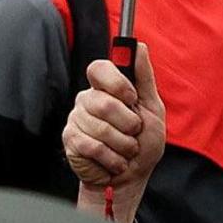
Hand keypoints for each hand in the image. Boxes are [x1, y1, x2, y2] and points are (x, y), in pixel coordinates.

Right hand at [64, 50, 165, 217]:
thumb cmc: (143, 142)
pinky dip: (112, 158)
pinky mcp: (70, 141)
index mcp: (106, 88)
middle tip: (133, 132)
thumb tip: (139, 46)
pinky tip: (113, 160)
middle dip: (128, 124)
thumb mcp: (152, 107)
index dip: (117, 83)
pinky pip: (92, 146)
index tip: (131, 98)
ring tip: (125, 150)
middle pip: (104, 102)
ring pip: (101, 128)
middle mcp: (87, 100)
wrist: (132, 176)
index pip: (99, 69)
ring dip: (123, 145)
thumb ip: (144, 77)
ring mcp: (76, 120)